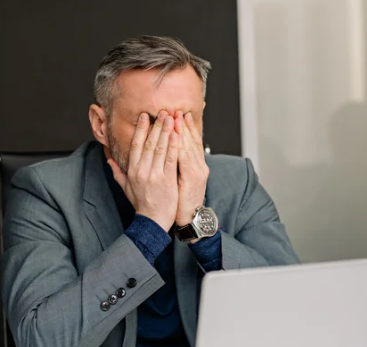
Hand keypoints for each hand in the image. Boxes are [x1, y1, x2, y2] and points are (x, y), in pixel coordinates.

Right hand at [107, 111, 178, 231]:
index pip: (136, 145)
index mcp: (132, 171)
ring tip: (171, 118)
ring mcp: (155, 175)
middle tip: (162, 111)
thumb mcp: (126, 188)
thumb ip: (117, 172)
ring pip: (160, 148)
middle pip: (149, 143)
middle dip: (156, 126)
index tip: (145, 116)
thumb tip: (108, 159)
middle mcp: (142, 171)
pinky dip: (174, 146)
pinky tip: (178, 135)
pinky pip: (171, 160)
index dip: (141, 129)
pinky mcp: (167, 180)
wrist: (152, 221)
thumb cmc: (141, 204)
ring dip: (166, 131)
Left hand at [174, 111, 208, 226]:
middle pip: (191, 140)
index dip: (186, 127)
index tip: (180, 114)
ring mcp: (197, 171)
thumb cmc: (181, 200)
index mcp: (195, 165)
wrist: (189, 217)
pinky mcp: (193, 178)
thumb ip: (175, 165)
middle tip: (177, 109)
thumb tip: (167, 153)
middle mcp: (199, 165)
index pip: (191, 141)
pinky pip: (185, 159)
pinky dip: (181, 147)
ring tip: (176, 117)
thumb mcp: (181, 180)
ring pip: (189, 146)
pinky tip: (177, 137)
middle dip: (183, 124)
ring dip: (183, 130)